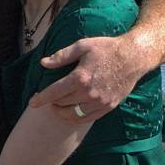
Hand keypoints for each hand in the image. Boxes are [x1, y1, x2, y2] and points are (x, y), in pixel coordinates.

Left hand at [29, 34, 145, 122]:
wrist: (133, 57)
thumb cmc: (106, 48)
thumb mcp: (81, 46)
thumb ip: (61, 56)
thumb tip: (43, 63)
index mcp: (80, 77)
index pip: (55, 92)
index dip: (41, 98)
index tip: (32, 103)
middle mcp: (89, 93)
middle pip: (63, 104)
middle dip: (51, 103)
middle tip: (46, 99)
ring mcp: (100, 102)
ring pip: (75, 114)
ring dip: (62, 113)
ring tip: (57, 107)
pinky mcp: (109, 106)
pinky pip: (89, 118)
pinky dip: (77, 118)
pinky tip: (72, 113)